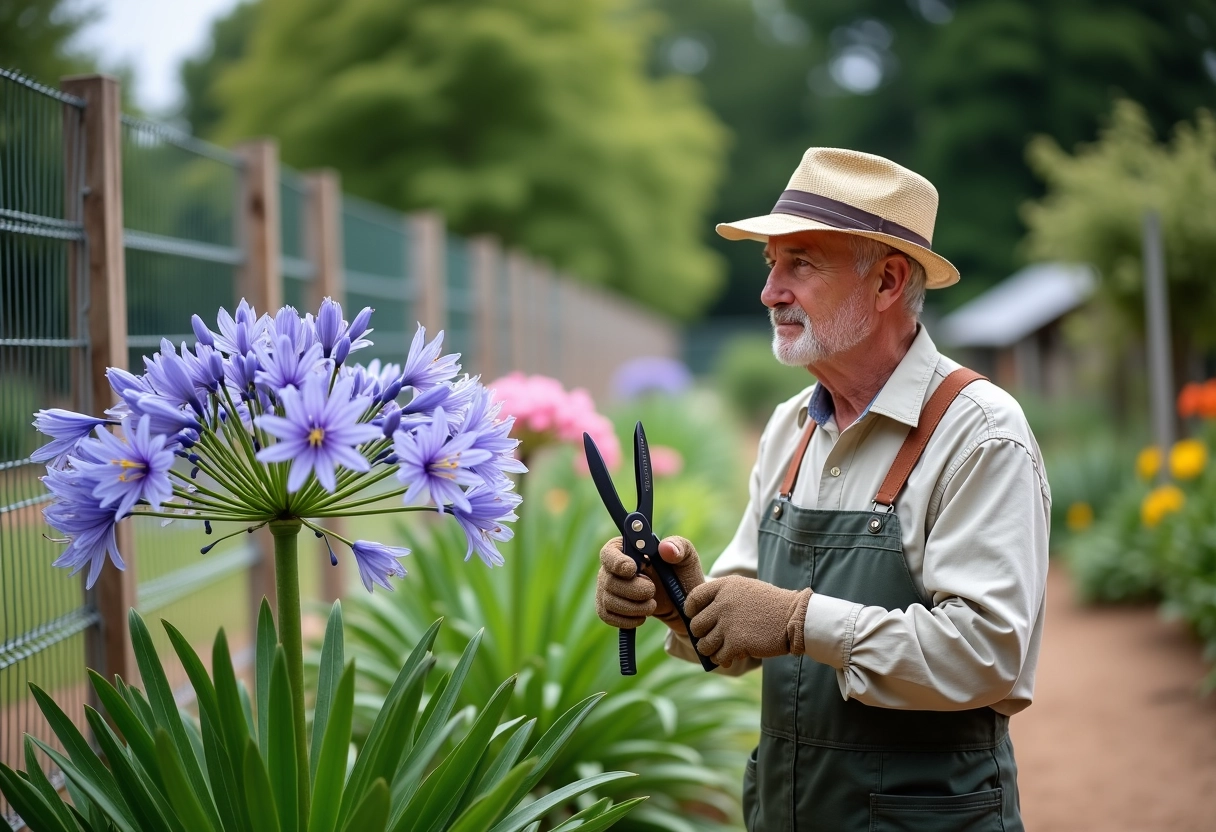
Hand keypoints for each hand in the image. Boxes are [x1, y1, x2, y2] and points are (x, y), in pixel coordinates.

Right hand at [595, 536, 704, 630]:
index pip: (608, 553)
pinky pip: (608, 616)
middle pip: (608, 580)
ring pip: (609, 600)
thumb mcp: (686, 556)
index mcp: (625, 549)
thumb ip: (679, 547)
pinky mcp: (608, 608)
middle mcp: (610, 568)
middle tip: (652, 590)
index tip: (632, 569)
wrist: (681, 603)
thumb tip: (665, 548)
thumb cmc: (681, 574)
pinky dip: (627, 619)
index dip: (617, 562)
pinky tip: (642, 616)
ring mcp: (606, 589)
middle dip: (633, 590)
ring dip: (633, 607)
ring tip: (652, 605)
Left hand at [685, 576, 811, 667]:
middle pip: (695, 625)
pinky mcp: (736, 643)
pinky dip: (723, 660)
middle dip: (702, 635)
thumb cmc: (771, 605)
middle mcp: (722, 603)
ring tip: (722, 650)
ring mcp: (728, 623)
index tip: (696, 618)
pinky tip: (732, 658)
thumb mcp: (745, 590)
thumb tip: (700, 617)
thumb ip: (723, 598)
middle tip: (714, 639)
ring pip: (703, 644)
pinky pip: (718, 657)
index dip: (691, 612)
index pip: (693, 598)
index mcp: (724, 586)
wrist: (795, 617)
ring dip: (711, 650)